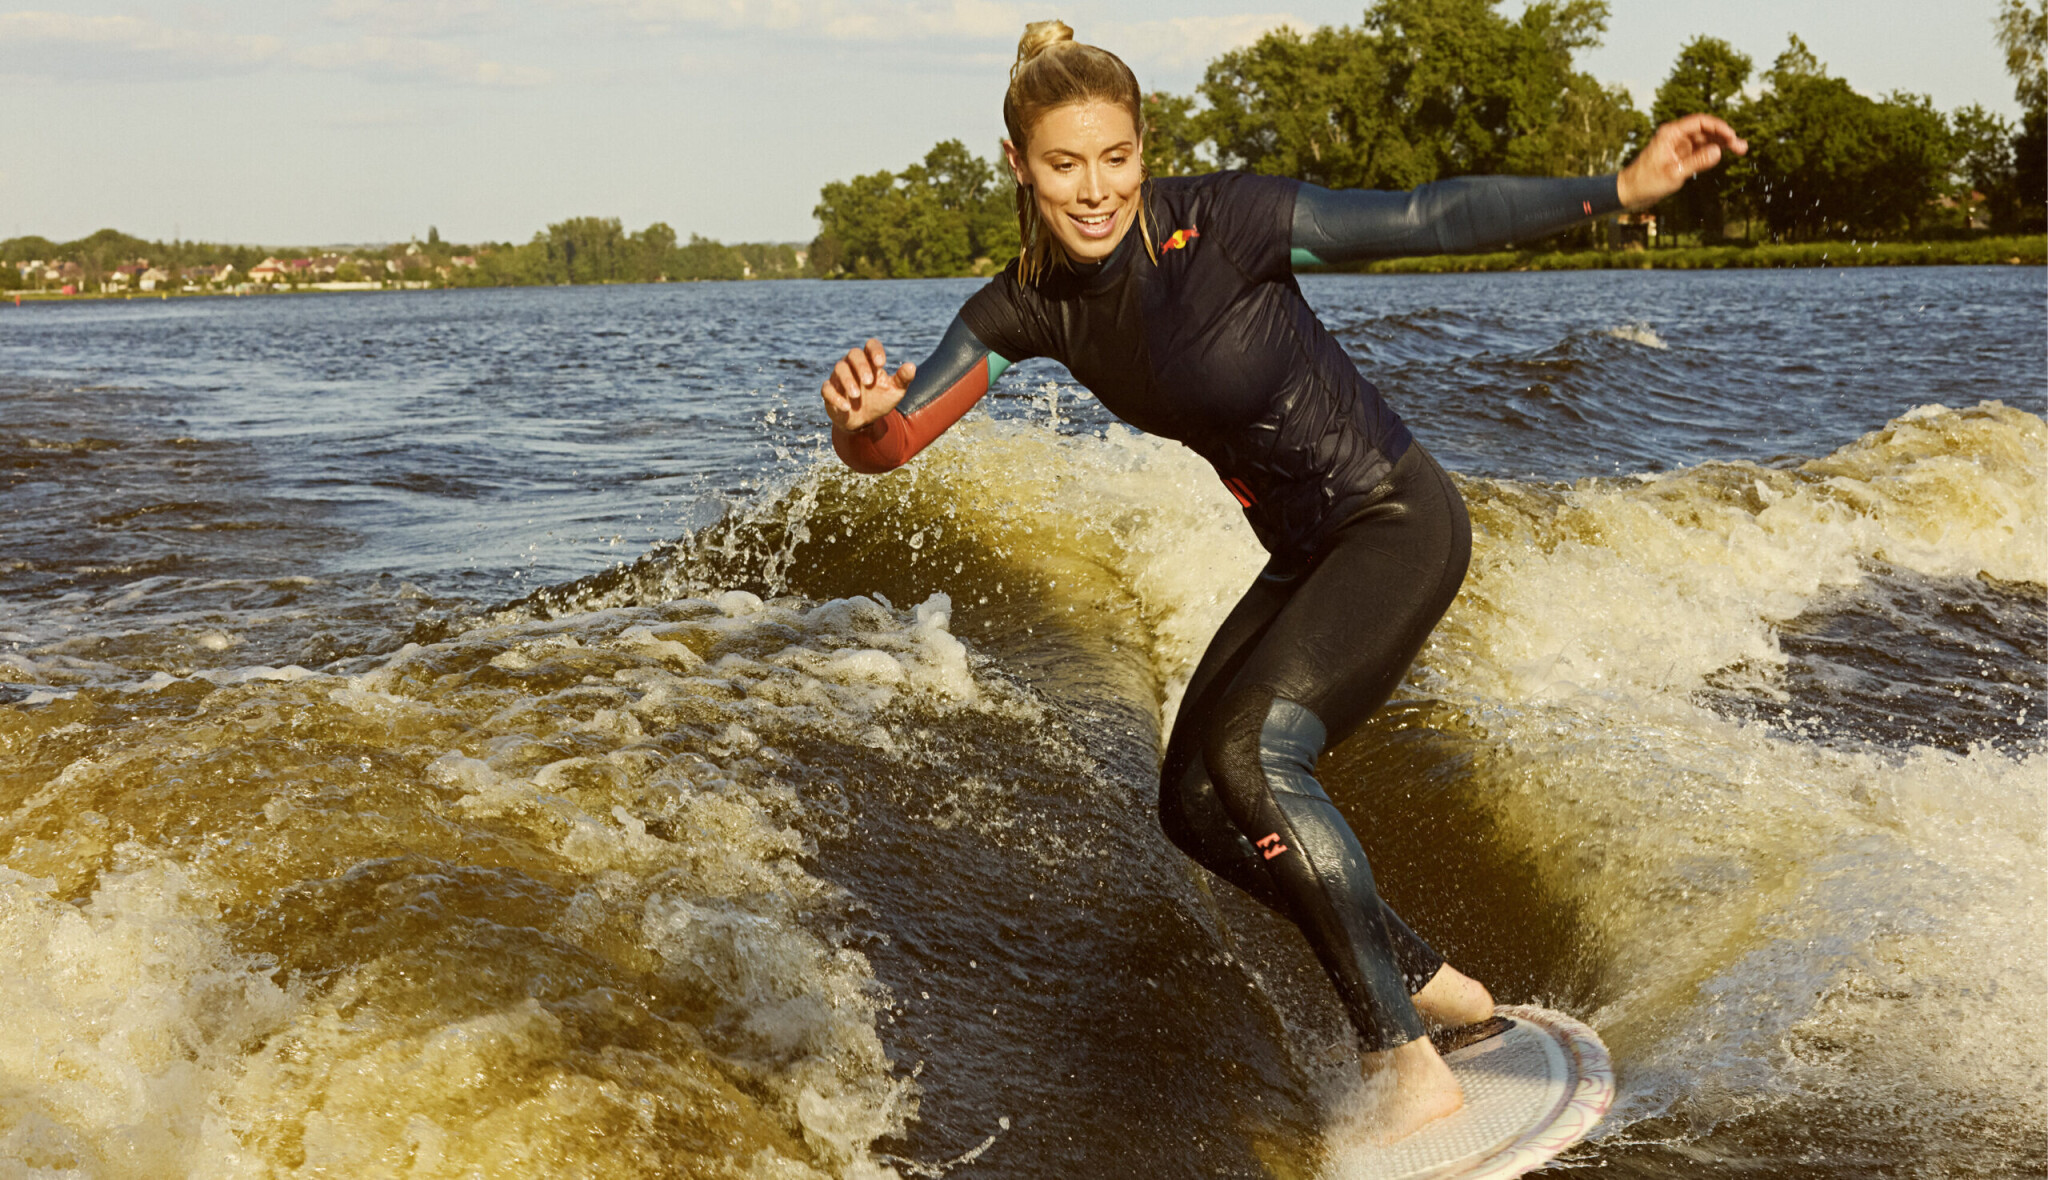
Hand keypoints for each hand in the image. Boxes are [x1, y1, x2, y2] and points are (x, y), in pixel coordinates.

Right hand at [821, 338, 915, 434]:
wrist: (864, 421)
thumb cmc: (880, 401)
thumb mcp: (895, 392)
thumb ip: (903, 379)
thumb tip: (911, 366)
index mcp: (870, 361)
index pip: (870, 345)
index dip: (875, 350)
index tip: (881, 363)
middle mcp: (853, 365)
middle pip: (853, 354)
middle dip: (861, 367)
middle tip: (869, 382)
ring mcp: (839, 377)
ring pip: (839, 368)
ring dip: (847, 381)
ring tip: (857, 395)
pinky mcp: (829, 390)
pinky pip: (827, 388)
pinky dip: (835, 397)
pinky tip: (846, 407)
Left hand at [1617, 114, 1748, 210]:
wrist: (1629, 193)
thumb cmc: (1646, 183)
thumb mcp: (1673, 174)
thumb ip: (1696, 162)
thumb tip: (1718, 151)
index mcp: (1671, 133)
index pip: (1700, 122)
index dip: (1719, 127)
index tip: (1732, 137)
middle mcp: (1676, 136)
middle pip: (1706, 130)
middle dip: (1724, 136)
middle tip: (1742, 147)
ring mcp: (1678, 146)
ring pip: (1705, 140)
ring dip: (1722, 144)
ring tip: (1741, 150)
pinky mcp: (1680, 156)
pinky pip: (1700, 150)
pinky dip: (1712, 152)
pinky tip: (1725, 154)